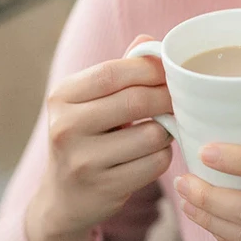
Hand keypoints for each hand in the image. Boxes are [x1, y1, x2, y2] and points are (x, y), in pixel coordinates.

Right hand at [27, 35, 174, 240]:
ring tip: (162, 128)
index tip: (169, 70)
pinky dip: (163, 155)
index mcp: (61, 97)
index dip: (148, 69)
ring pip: (151, 135)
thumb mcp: (89, 101)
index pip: (112, 73)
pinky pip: (155, 163)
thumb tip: (148, 41)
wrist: (63, 199)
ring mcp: (83, 162)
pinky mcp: (105, 189)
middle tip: (179, 97)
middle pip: (135, 101)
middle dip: (166, 96)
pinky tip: (153, 153)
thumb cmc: (85, 137)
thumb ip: (118, 72)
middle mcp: (65, 128)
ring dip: (166, 130)